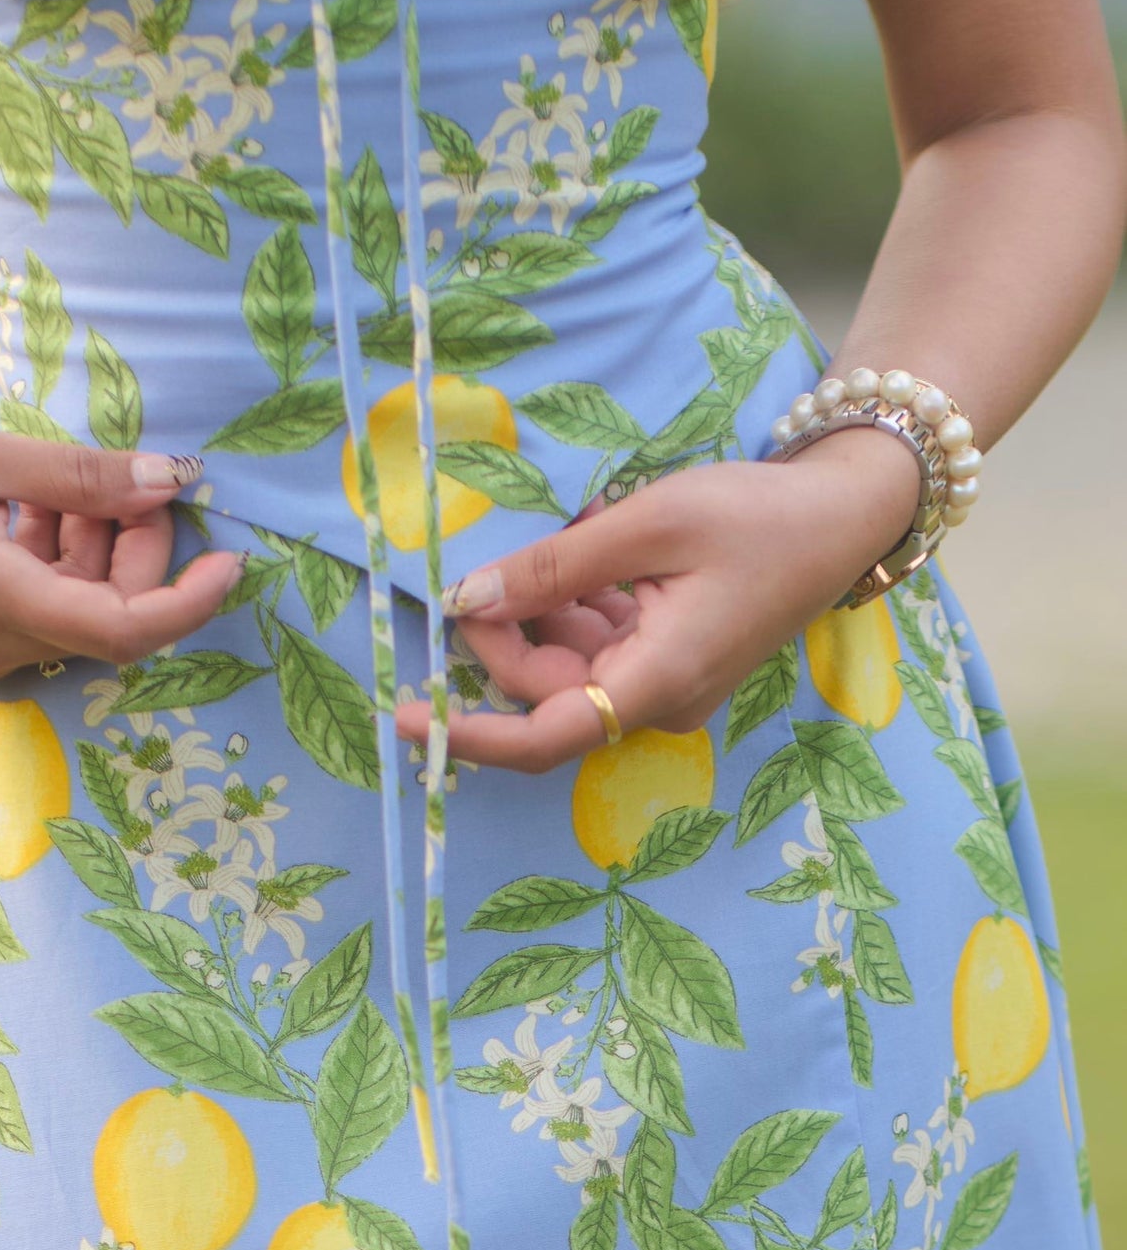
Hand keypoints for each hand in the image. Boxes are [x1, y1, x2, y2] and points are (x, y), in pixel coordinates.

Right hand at [0, 418, 243, 691]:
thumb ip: (81, 475)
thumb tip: (170, 480)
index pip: (122, 629)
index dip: (189, 601)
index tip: (231, 561)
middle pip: (104, 615)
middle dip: (136, 551)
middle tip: (132, 485)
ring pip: (73, 615)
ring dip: (92, 554)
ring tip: (62, 490)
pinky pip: (38, 619)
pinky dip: (56, 569)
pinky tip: (33, 516)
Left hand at [394, 427, 922, 771]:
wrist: (844, 513)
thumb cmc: (756, 516)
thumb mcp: (646, 525)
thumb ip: (552, 568)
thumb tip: (466, 600)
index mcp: (657, 681)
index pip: (544, 736)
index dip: (468, 734)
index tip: (405, 716)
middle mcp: (658, 698)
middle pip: (546, 689)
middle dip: (501, 634)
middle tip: (483, 563)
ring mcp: (666, 680)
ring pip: (567, 662)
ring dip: (540, 608)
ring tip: (560, 538)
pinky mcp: (669, 654)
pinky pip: (597, 641)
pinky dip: (573, 601)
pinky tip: (585, 549)